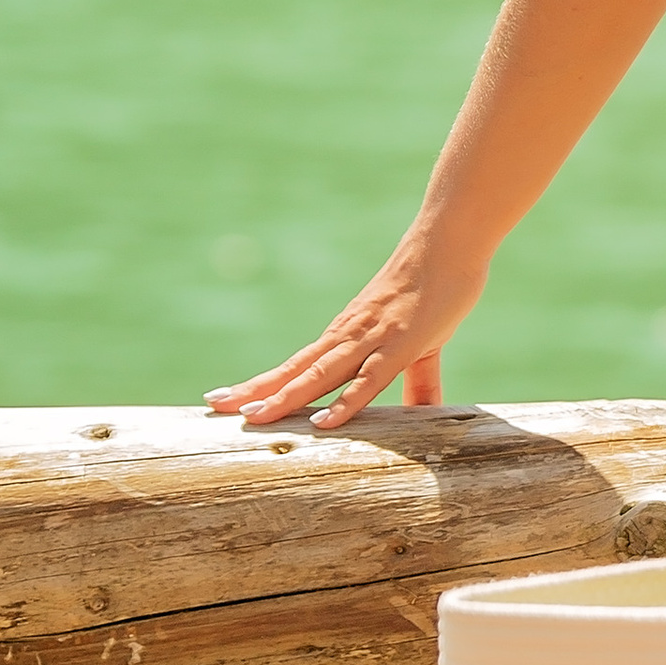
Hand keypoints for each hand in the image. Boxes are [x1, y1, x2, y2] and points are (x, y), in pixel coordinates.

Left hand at [205, 229, 480, 430]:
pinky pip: (370, 378)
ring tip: (254, 418)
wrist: (451, 240)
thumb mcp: (423, 344)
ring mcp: (372, 338)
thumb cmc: (437, 286)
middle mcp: (349, 336)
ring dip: (287, 397)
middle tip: (214, 407)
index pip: (297, 366)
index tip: (225, 399)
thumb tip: (427, 414)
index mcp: (348, 336)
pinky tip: (324, 423)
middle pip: (296, 370)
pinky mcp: (401, 343)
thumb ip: (418, 382)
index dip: (263, 384)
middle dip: (257, 391)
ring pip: (322, 374)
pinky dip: (346, 401)